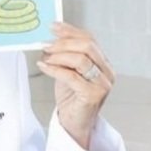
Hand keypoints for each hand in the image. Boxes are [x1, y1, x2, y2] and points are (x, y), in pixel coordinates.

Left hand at [35, 22, 113, 149]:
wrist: (73, 124)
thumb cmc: (72, 98)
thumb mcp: (68, 71)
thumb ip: (65, 56)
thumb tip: (50, 40)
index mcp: (103, 63)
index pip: (90, 39)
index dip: (70, 31)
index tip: (53, 26)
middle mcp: (107, 72)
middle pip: (87, 46)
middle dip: (63, 43)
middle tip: (46, 45)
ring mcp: (102, 84)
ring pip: (81, 59)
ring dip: (58, 56)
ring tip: (45, 58)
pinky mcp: (93, 95)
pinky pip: (71, 76)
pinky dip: (54, 69)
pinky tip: (43, 67)